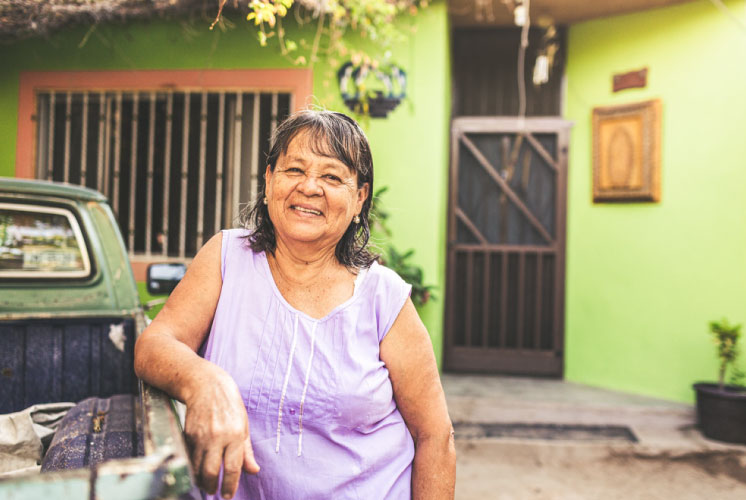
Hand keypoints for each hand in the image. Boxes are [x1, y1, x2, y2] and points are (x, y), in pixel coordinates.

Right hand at [183, 371, 259, 498]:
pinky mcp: (188, 434)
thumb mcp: (244, 424)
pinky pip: (190, 457)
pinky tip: (197, 471)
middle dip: (212, 487)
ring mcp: (201, 435)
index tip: (227, 496)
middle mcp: (218, 436)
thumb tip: (254, 470)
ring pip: (197, 467)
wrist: (206, 384)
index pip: (232, 467)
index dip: (229, 485)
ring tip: (206, 485)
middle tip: (215, 492)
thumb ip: (247, 450)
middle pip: (211, 471)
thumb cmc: (229, 404)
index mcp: (236, 434)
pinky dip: (193, 468)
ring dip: (201, 480)